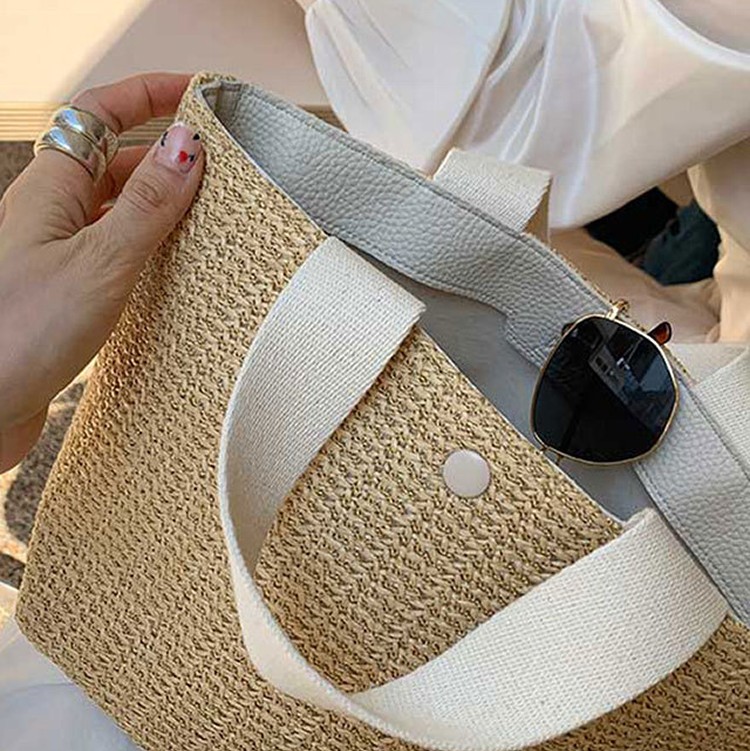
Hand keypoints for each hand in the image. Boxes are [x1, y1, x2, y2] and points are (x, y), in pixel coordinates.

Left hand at [0, 73, 203, 470]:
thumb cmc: (20, 334)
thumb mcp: (98, 262)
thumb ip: (145, 207)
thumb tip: (186, 146)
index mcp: (51, 190)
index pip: (100, 115)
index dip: (148, 94)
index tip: (200, 93)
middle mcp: (52, 215)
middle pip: (115, 162)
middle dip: (167, 154)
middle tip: (222, 165)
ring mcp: (61, 255)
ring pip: (119, 211)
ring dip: (163, 206)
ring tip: (213, 215)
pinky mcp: (71, 293)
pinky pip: (119, 253)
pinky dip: (152, 250)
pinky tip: (180, 268)